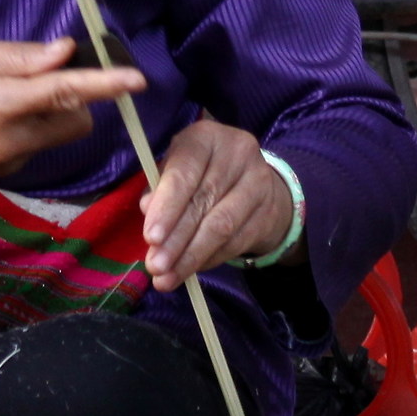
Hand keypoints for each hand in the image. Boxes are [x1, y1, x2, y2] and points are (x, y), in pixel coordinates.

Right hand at [0, 38, 148, 245]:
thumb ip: (20, 57)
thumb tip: (64, 53)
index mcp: (0, 104)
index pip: (65, 92)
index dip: (104, 85)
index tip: (136, 80)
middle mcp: (10, 140)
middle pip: (75, 119)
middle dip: (75, 96)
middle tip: (41, 70)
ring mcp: (7, 161)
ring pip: (59, 134)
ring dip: (54, 111)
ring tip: (7, 90)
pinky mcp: (3, 170)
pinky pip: (37, 144)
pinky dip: (32, 125)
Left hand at [140, 116, 293, 291]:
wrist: (254, 179)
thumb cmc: (202, 172)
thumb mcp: (177, 169)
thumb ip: (161, 187)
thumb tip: (147, 210)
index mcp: (206, 137)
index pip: (184, 173)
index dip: (167, 207)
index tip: (150, 238)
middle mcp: (237, 153)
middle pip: (203, 202)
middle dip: (175, 240)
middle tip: (155, 267)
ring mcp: (259, 182)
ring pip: (221, 227)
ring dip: (191, 257)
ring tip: (167, 278)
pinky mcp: (269, 211)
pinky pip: (236, 242)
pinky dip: (209, 259)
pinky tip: (192, 270)